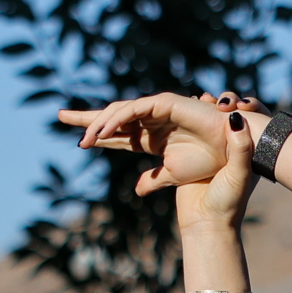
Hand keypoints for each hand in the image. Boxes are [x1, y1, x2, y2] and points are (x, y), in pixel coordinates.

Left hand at [61, 93, 250, 218]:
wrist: (231, 159)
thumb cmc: (208, 166)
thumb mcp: (172, 176)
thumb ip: (154, 179)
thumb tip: (137, 189)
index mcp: (151, 138)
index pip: (117, 135)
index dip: (97, 135)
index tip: (77, 142)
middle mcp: (152, 121)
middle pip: (113, 117)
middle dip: (87, 117)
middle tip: (60, 116)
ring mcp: (159, 110)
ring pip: (121, 111)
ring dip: (100, 124)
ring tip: (84, 140)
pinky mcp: (168, 104)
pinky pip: (136, 108)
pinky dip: (119, 117)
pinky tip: (104, 129)